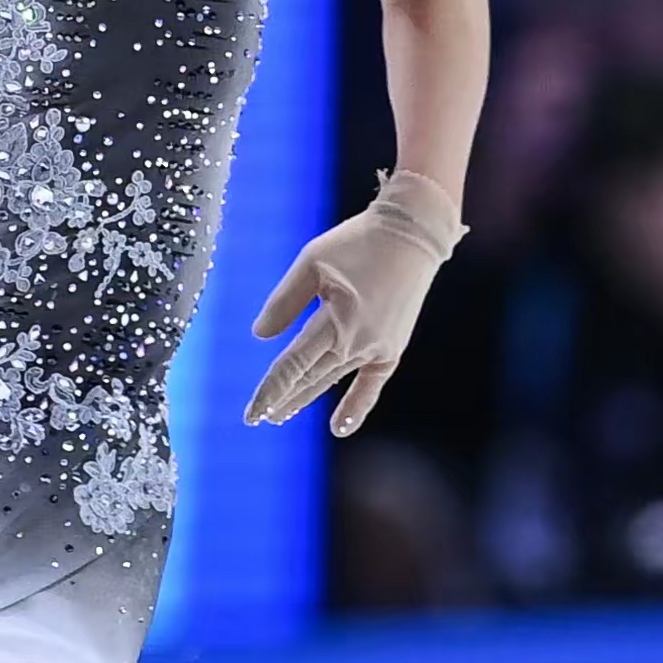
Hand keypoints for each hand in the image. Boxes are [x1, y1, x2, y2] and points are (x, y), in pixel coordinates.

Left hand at [243, 169, 465, 435]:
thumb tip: (260, 336)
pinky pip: (371, 385)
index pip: (292, 366)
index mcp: (335, 321)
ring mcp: (377, 348)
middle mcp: (357, 342)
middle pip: (309, 378)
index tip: (250, 414)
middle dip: (281, 399)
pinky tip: (339, 428)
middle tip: (257, 418)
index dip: (269, 391)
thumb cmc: (357, 242)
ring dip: (306, 399)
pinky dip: (356, 407)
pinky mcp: (391, 348)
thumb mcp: (311, 262)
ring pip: (332, 381)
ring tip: (281, 416)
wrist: (412, 234)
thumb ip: (284, 301)